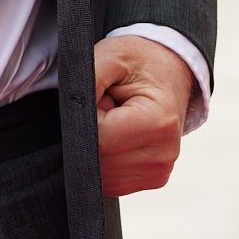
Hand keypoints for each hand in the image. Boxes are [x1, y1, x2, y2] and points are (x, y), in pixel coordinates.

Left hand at [93, 35, 192, 196]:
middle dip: (90, 136)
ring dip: (97, 149)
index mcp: (157, 123)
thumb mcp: (111, 55)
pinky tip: (118, 137)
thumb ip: (87, 80)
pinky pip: (111, 182)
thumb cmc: (138, 62)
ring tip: (115, 121)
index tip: (99, 98)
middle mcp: (163, 153)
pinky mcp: (153, 179)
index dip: (85, 120)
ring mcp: (159, 171)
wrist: (169, 70)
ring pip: (101, 177)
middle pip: (99, 162)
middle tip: (107, 107)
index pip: (98, 139)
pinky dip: (106, 160)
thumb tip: (69, 116)